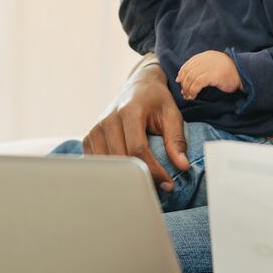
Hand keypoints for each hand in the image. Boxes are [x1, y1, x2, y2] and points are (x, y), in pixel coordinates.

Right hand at [81, 62, 189, 191]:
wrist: (138, 85)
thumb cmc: (156, 101)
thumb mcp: (171, 114)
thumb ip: (176, 140)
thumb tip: (182, 166)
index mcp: (129, 110)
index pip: (137, 149)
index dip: (153, 170)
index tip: (168, 183)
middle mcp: (108, 119)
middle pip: (121, 159)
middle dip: (141, 177)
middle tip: (158, 187)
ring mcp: (96, 128)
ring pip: (107, 164)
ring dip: (125, 177)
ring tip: (144, 183)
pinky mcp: (89, 136)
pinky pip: (97, 162)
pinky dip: (110, 172)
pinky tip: (126, 175)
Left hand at [176, 50, 240, 99]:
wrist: (244, 74)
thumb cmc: (230, 73)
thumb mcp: (215, 66)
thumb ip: (202, 68)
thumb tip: (184, 78)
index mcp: (206, 56)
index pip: (188, 64)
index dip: (182, 74)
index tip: (180, 82)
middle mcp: (206, 59)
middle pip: (188, 71)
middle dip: (184, 83)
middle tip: (184, 92)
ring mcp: (210, 66)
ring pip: (191, 78)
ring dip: (187, 89)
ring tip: (188, 96)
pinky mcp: (213, 75)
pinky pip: (197, 83)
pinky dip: (193, 90)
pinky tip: (194, 96)